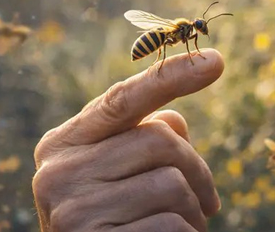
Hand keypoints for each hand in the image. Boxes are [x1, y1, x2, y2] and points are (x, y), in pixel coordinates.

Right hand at [33, 49, 224, 231]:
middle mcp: (58, 172)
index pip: (122, 99)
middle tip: (209, 201)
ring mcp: (72, 212)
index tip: (216, 60)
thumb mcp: (115, 173)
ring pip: (172, 184)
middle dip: (199, 170)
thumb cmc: (114, 220)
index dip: (171, 77)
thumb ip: (141, 137)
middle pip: (160, 140)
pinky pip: (171, 226)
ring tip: (186, 227)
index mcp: (64, 143)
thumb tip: (177, 125)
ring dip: (196, 210)